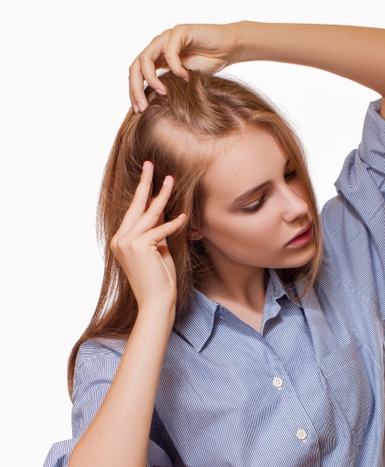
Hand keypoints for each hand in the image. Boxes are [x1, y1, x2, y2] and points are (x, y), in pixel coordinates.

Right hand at [109, 162, 186, 313]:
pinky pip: (160, 230)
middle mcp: (120, 239)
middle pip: (136, 206)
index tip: (149, 175)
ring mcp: (127, 242)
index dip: (143, 193)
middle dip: (145, 184)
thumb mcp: (158, 249)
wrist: (156, 302)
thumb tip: (162, 210)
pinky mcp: (140, 247)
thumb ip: (157, 231)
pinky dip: (173, 224)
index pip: (134, 211)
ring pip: (148, 214)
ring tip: (171, 179)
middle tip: (151, 164)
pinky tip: (184, 217)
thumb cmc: (160, 279)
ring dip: (162, 196)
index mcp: (121, 239)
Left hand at [129, 23, 241, 111]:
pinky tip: (185, 77)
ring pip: (146, 58)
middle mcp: (158, 46)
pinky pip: (170, 52)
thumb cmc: (211, 63)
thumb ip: (170, 87)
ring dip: (151, 78)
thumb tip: (154, 108)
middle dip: (135, 88)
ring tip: (163, 93)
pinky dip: (175, 67)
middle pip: (135, 66)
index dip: (134, 92)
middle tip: (142, 107)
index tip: (139, 111)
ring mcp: (167, 38)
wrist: (230, 47)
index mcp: (157, 58)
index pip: (137, 74)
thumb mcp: (186, 81)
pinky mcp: (179, 32)